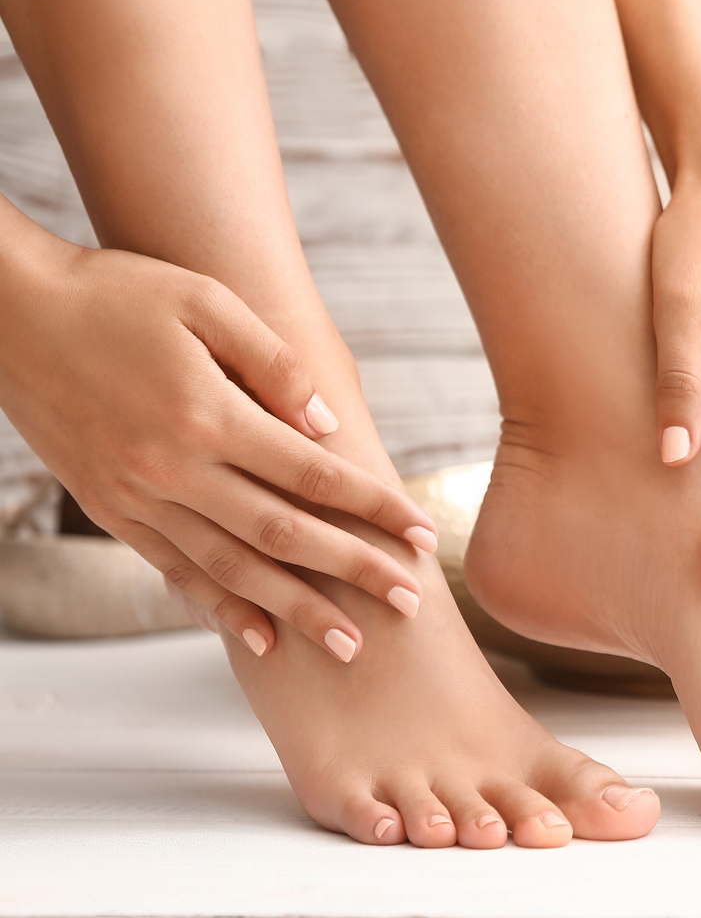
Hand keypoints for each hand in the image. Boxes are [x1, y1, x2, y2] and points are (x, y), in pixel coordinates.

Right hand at [0, 236, 439, 660]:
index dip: (374, 507)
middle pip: (283, 535)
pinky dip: (221, 606)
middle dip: (353, 571)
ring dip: (296, 609)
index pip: (312, 476)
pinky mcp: (109, 510)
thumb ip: (273, 364)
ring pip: (231, 569)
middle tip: (411, 602)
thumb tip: (329, 427)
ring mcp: (135, 497)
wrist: (10, 312)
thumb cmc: (117, 292)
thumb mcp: (206, 301)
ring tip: (351, 644)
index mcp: (206, 415)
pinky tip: (261, 636)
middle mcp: (171, 469)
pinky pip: (174, 571)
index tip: (423, 532)